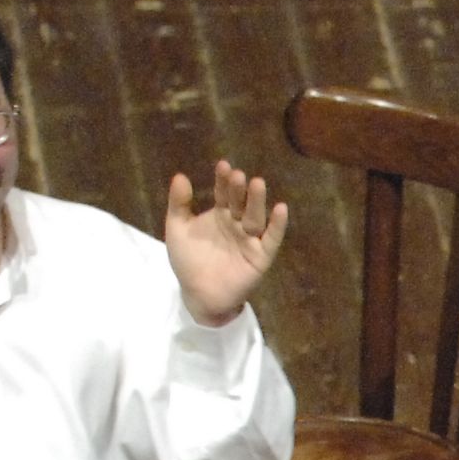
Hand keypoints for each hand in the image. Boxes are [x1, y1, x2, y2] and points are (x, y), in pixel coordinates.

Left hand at [161, 160, 289, 326]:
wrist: (198, 294)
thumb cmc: (188, 261)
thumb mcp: (178, 229)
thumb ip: (179, 204)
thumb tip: (180, 175)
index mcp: (220, 214)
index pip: (224, 193)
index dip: (223, 180)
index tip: (223, 165)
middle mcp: (237, 223)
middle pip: (241, 202)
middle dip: (240, 189)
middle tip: (238, 176)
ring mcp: (250, 239)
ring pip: (256, 216)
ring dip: (257, 201)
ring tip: (257, 183)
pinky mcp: (261, 256)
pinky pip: (271, 239)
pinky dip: (277, 225)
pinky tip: (281, 209)